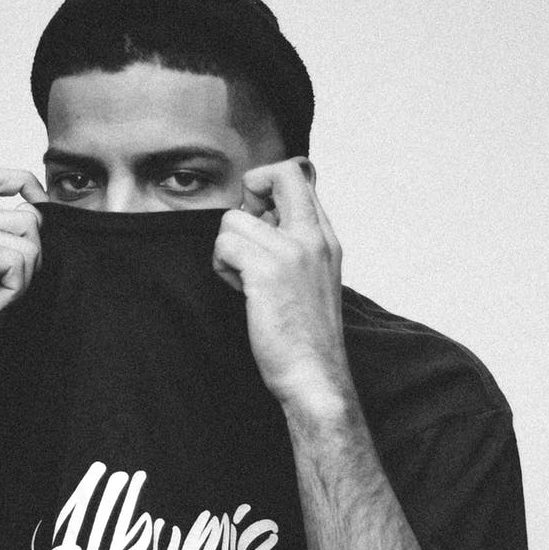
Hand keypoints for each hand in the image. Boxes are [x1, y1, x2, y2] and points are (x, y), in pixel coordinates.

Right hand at [0, 167, 47, 382]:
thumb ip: (9, 242)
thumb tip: (38, 215)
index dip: (25, 183)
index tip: (40, 205)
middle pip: (27, 217)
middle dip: (33, 257)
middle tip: (7, 287)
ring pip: (28, 240)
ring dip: (23, 277)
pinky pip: (17, 261)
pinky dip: (14, 290)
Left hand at [212, 160, 354, 416]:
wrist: (314, 376)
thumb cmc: (305, 334)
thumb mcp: (311, 276)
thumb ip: (293, 242)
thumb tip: (255, 213)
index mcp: (325, 237)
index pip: (299, 174)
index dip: (266, 185)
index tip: (259, 216)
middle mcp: (313, 237)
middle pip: (278, 173)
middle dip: (250, 192)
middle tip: (247, 233)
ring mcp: (292, 251)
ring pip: (234, 218)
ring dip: (228, 249)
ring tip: (245, 279)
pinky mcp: (267, 270)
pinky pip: (224, 244)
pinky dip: (223, 268)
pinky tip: (241, 291)